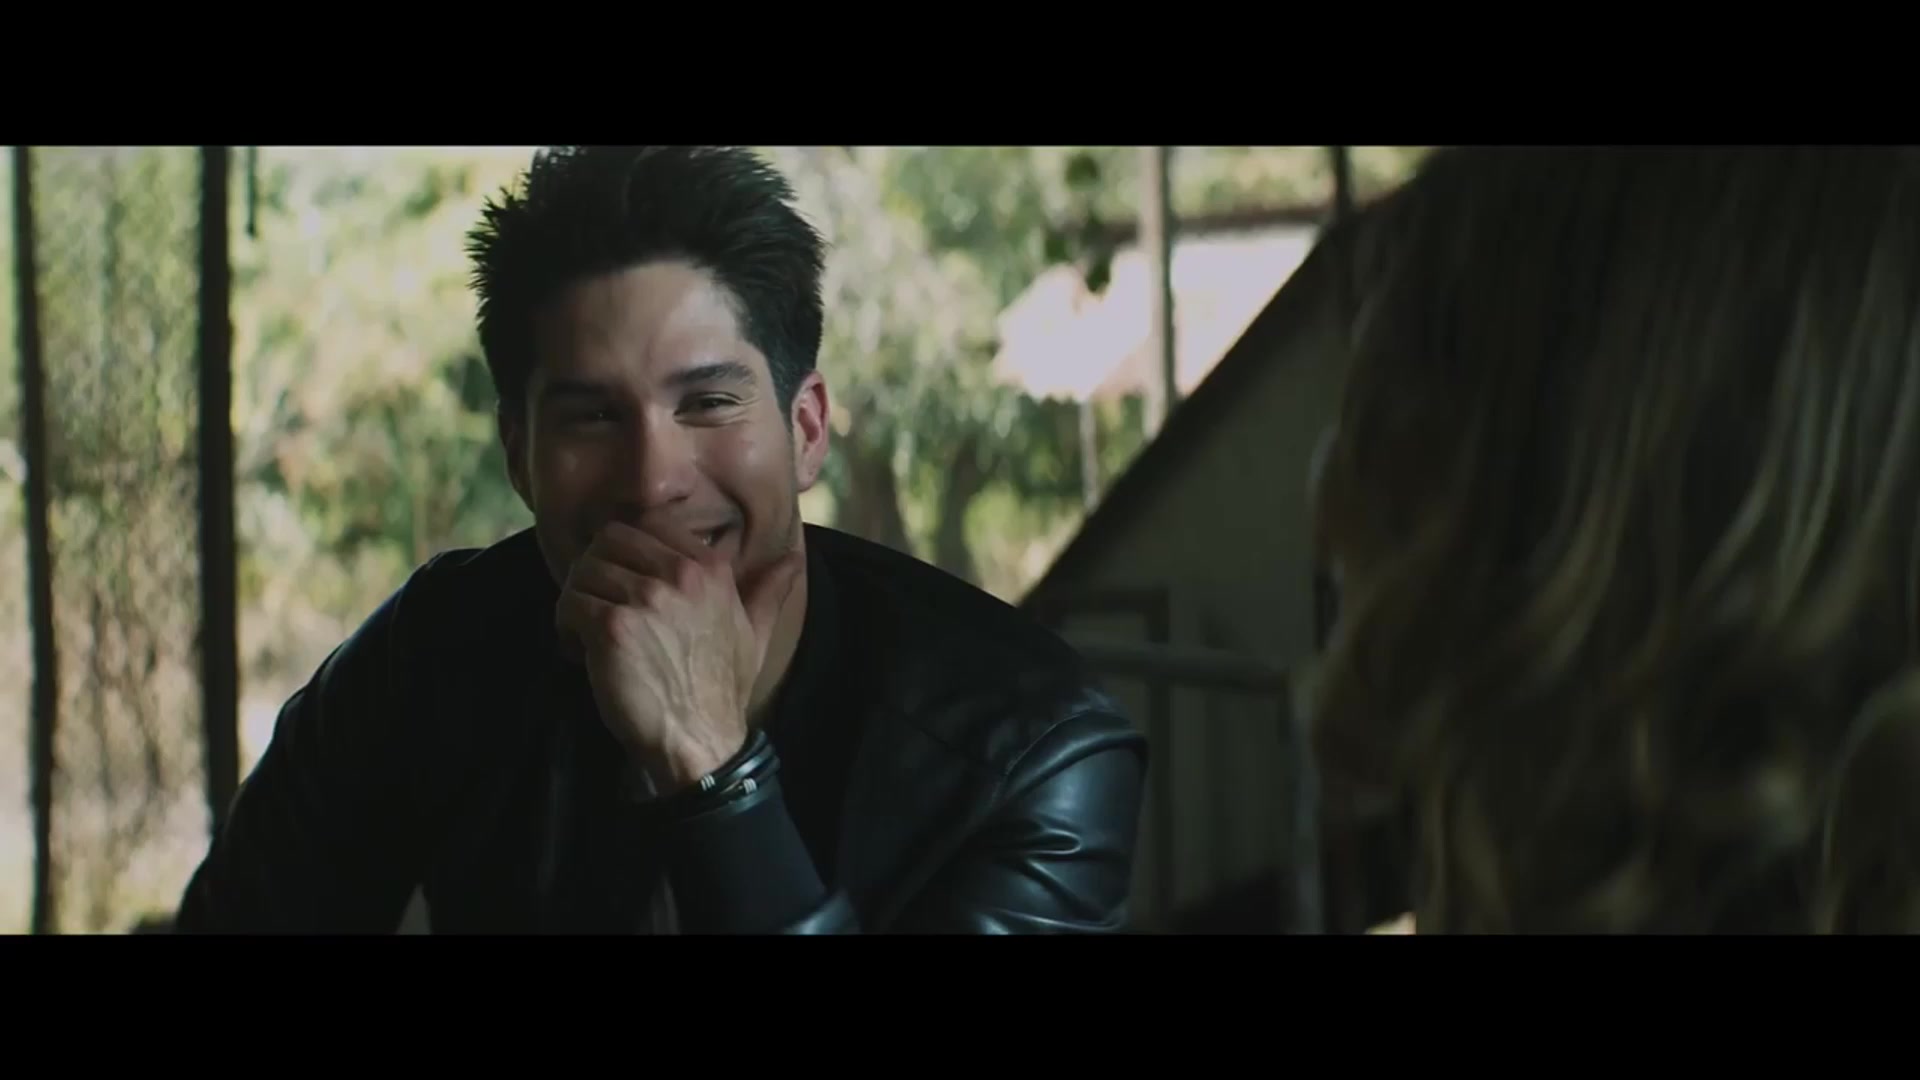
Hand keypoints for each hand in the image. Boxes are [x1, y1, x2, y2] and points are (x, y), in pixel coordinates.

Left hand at [555, 521, 803, 791]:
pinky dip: (565, 626)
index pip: (648, 523)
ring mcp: (645, 597)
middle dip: (594, 570)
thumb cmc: (722, 689)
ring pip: (584, 570)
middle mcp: (679, 574)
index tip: (624, 581)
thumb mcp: (754, 633)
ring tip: (585, 631)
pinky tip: (579, 651)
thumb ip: (769, 591)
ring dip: (577, 599)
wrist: (701, 739)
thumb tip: (794, 561)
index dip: (627, 550)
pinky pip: (570, 603)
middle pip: (608, 539)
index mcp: (709, 568)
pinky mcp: (613, 627)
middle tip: (595, 603)